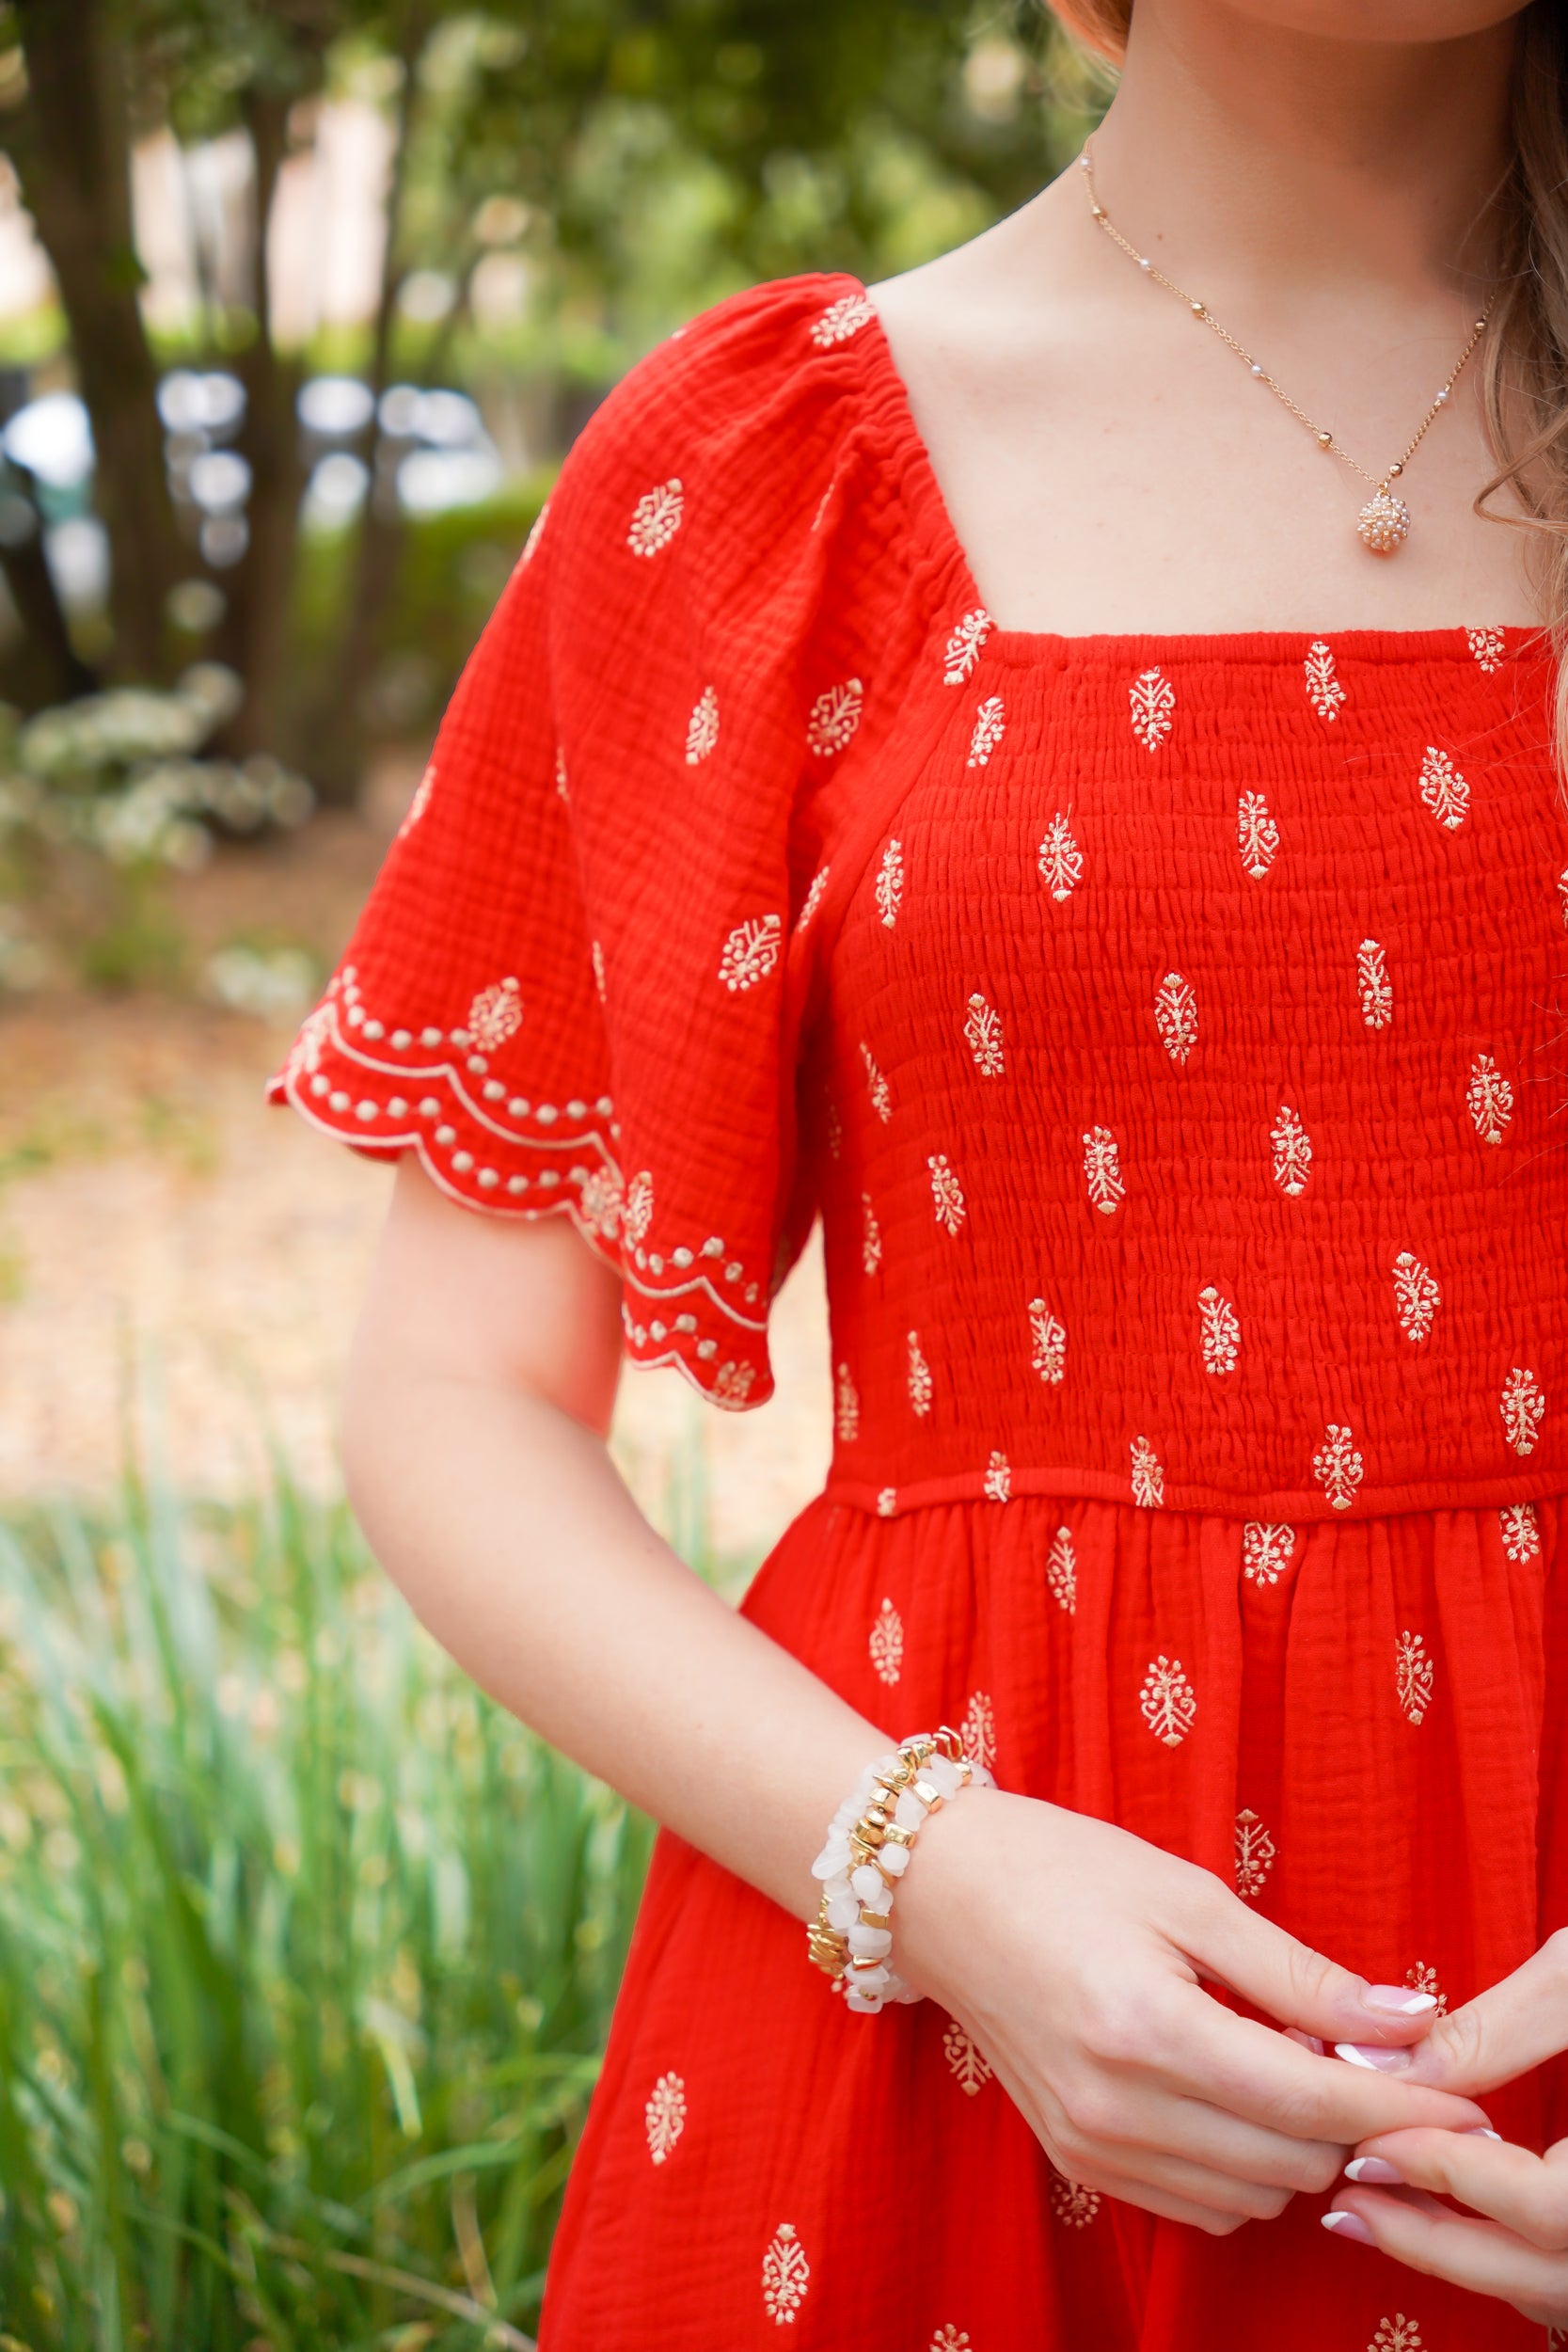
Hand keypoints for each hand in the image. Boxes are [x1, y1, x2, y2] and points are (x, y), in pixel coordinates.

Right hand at [891, 1789, 1490, 2235]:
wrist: (937, 1893)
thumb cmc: (1060, 1869)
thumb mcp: (1188, 1894)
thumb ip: (1299, 1973)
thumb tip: (1403, 2023)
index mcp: (1147, 2028)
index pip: (1311, 2104)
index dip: (1399, 2107)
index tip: (1459, 2101)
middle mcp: (1117, 2107)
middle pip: (1292, 2162)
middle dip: (1351, 2123)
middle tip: (1364, 2059)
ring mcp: (1093, 2146)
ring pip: (1254, 2197)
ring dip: (1298, 2149)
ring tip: (1291, 2067)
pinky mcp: (1079, 2162)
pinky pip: (1201, 2205)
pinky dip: (1244, 2170)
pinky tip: (1236, 2099)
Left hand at [1327, 1931, 1567, 2322]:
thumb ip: (1490, 2032)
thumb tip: (1378, 2074)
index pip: (1545, 2208)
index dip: (1447, 2178)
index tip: (1365, 2143)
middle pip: (1550, 2275)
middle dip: (1439, 2244)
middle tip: (1348, 2204)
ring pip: (1562, 2288)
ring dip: (1473, 2259)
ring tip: (1383, 2209)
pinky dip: (1518, 2258)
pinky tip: (1456, 2213)